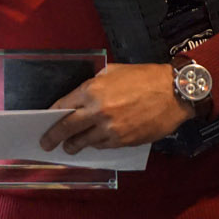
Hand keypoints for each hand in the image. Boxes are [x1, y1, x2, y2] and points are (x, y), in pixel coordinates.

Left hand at [38, 63, 193, 153]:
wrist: (173, 92)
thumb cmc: (143, 77)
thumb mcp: (113, 71)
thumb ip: (94, 84)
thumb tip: (81, 96)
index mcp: (91, 91)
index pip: (63, 106)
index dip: (52, 115)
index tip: (45, 121)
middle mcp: (97, 111)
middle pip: (68, 128)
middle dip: (54, 137)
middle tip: (45, 144)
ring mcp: (111, 129)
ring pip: (85, 141)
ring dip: (75, 145)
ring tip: (70, 147)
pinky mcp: (124, 140)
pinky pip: (104, 146)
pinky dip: (96, 145)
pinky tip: (93, 143)